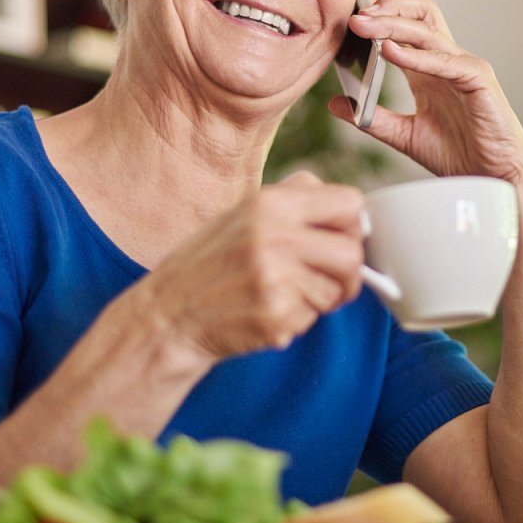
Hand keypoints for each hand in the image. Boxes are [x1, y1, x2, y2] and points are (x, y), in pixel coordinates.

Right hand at [140, 171, 364, 359]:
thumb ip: (295, 202)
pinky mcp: (274, 315)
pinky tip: (267, 312)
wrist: (167, 314)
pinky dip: (298, 320)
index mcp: (270, 202)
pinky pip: (313, 318)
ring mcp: (274, 277)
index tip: (341, 240)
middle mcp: (274, 235)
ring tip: (285, 295)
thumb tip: (355, 211)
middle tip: (328, 281)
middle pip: (351, 253)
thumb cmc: (211, 263)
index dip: (353, 225)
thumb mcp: (244, 213)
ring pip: (337, 290)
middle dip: (348, 273)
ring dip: (321, 300)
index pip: (349, 203)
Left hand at [329, 0, 522, 184]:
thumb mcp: (405, 135)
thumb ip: (372, 119)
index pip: (405, 26)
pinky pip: (445, 60)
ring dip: (393, 25)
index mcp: (429, 70)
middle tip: (355, 15)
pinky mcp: (479, 79)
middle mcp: (447, 61)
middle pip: (420, 14)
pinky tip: (390, 52)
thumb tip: (335, 104)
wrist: (494, 179)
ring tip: (364, 26)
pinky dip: (416, 55)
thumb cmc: (460, 155)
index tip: (349, 16)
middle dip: (388, 8)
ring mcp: (464, 67)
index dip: (379, 16)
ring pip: (428, 31)